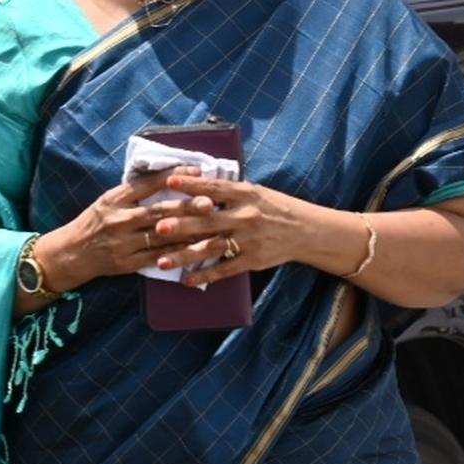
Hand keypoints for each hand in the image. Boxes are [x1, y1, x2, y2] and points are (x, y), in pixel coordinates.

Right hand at [38, 165, 213, 290]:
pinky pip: (158, 257)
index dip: (173, 176)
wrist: (72, 253)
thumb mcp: (109, 200)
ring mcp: (124, 243)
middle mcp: (120, 219)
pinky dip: (178, 252)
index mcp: (115, 199)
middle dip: (187, 206)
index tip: (196, 170)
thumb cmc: (96, 221)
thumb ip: (135, 191)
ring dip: (189, 231)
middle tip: (210, 202)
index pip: (148, 183)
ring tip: (211, 227)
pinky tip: (196, 248)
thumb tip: (170, 176)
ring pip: (162, 236)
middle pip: (158, 210)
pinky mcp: (128, 263)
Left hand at [147, 174, 311, 285]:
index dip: (192, 185)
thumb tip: (197, 183)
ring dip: (184, 255)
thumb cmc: (276, 208)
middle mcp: (244, 216)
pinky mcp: (251, 260)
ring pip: (210, 248)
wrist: (305, 231)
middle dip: (181, 224)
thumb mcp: (255, 192)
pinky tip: (187, 280)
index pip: (214, 188)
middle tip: (157, 227)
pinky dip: (205, 275)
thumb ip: (228, 191)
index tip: (169, 183)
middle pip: (207, 220)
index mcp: (245, 194)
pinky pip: (224, 269)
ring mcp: (247, 240)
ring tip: (161, 262)